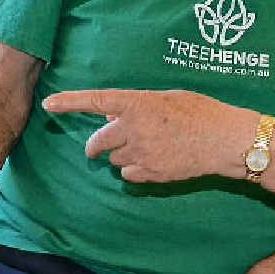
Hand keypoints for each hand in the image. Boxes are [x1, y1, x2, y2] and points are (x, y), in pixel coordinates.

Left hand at [43, 88, 254, 181]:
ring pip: (114, 160)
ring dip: (121, 155)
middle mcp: (133, 128)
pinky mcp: (150, 173)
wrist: (225, 140)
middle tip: (97, 147)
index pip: (95, 101)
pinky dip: (134, 170)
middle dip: (96, 146)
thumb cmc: (202, 112)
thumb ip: (137, 105)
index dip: (69, 103)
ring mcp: (141, 153)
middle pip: (99, 142)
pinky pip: (128, 175)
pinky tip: (154, 162)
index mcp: (137, 103)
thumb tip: (112, 114)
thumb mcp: (167, 98)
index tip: (49, 104)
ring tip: (147, 148)